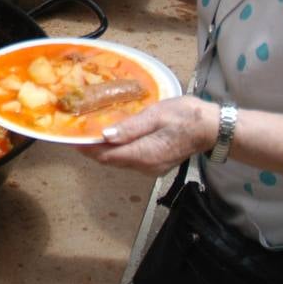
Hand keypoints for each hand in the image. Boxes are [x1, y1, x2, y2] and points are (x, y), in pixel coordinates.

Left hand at [79, 95, 217, 175]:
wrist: (211, 127)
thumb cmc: (184, 116)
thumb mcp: (155, 115)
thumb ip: (130, 128)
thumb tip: (105, 136)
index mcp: (144, 154)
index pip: (107, 156)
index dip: (88, 149)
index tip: (71, 139)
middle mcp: (146, 166)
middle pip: (111, 161)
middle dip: (93, 149)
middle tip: (77, 134)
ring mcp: (152, 167)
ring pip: (120, 161)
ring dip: (104, 150)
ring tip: (90, 134)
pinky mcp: (156, 163)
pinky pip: (130, 159)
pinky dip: (118, 150)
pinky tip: (113, 138)